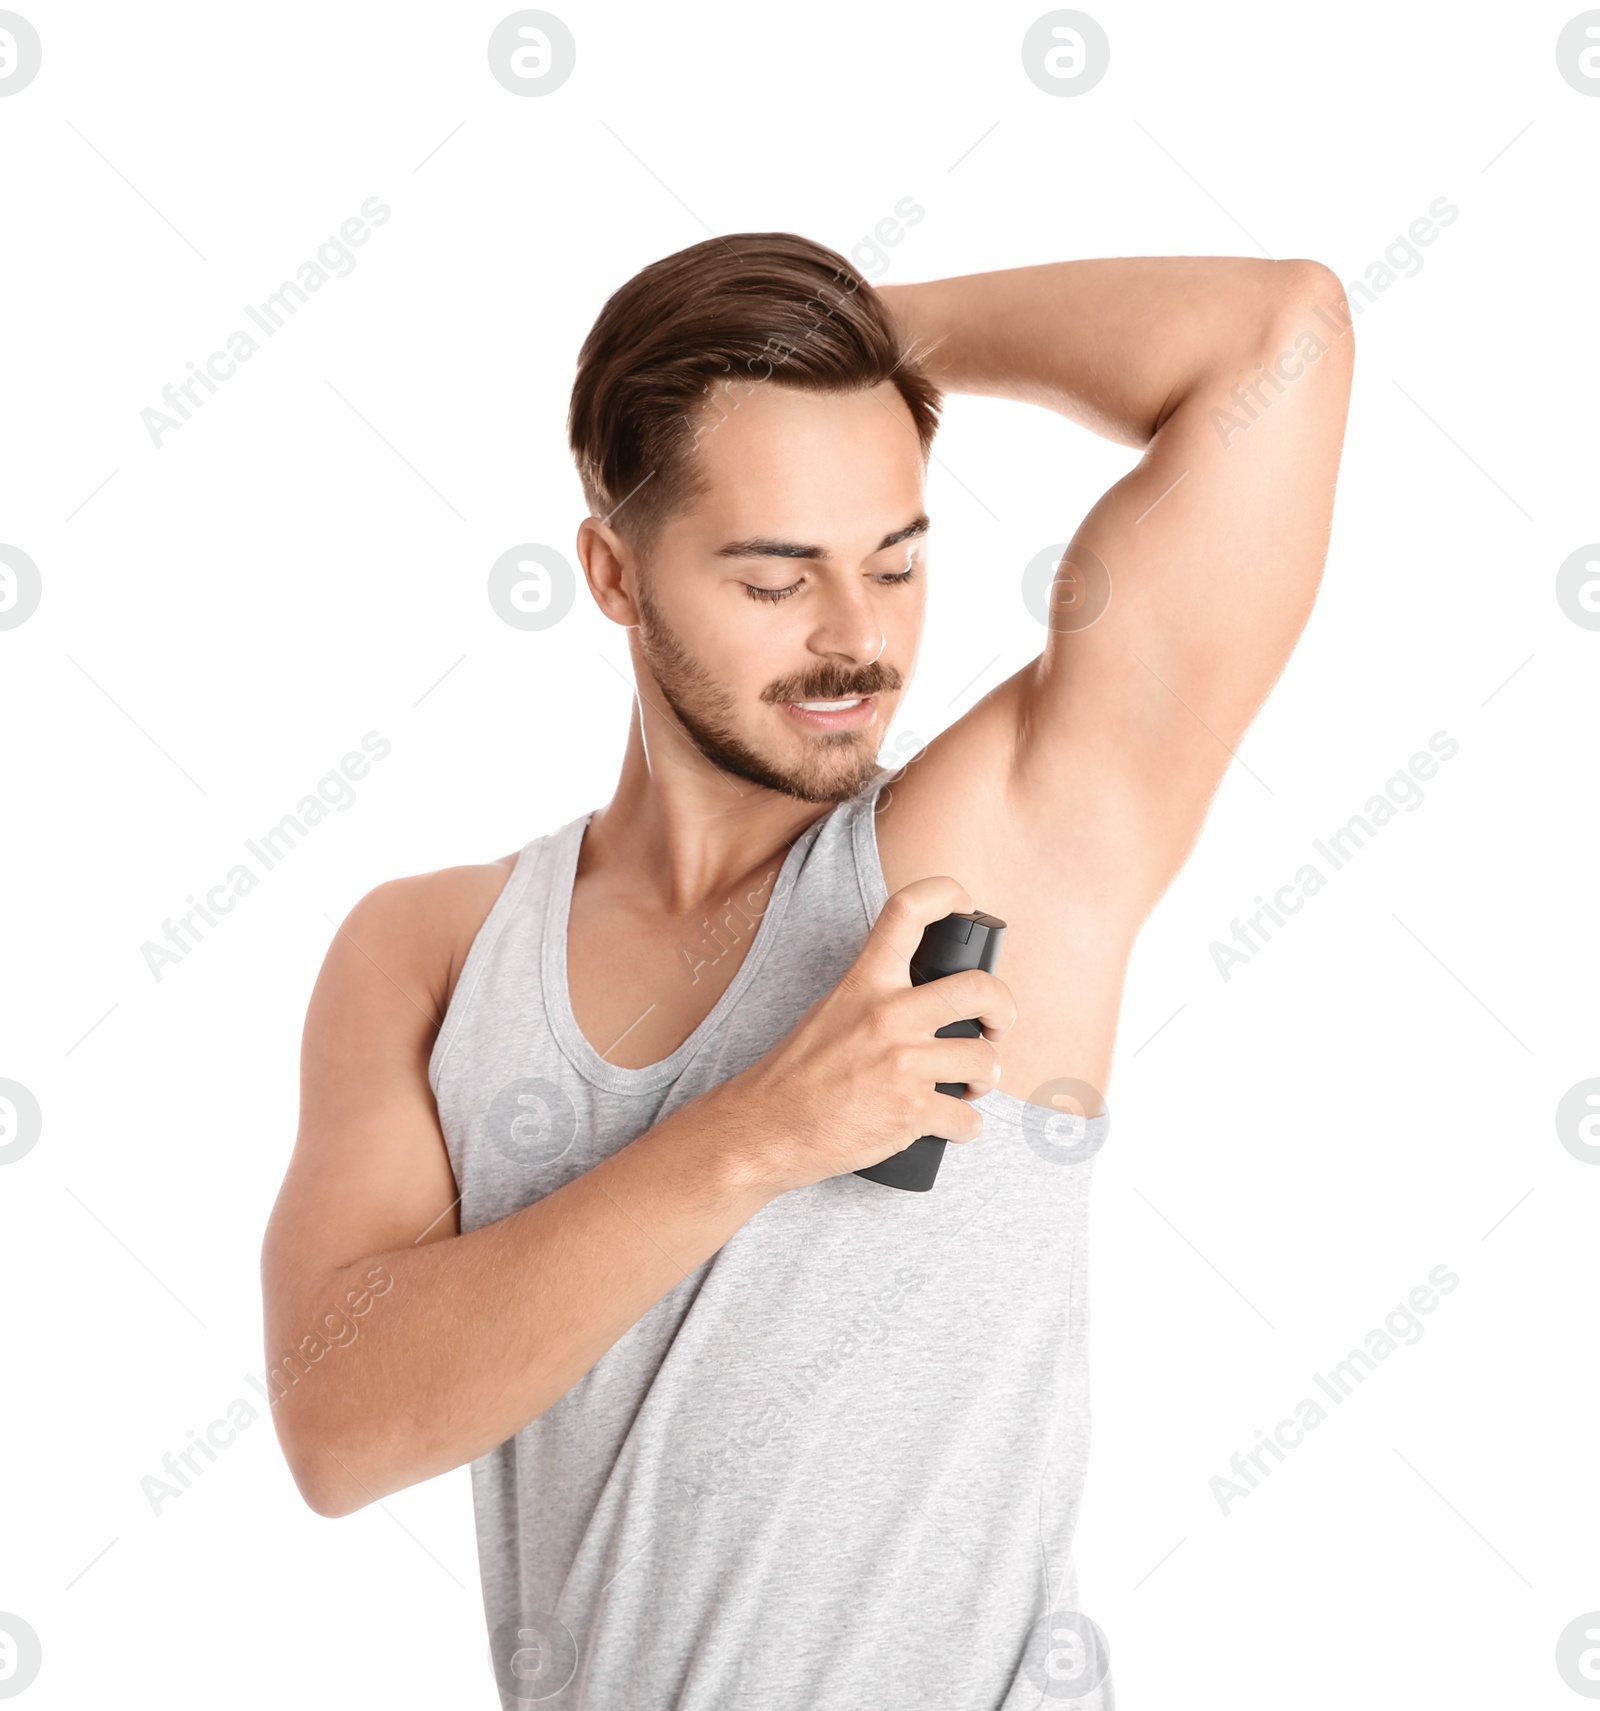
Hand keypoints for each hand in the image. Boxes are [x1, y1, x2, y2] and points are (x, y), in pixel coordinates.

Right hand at [707, 877, 1015, 1193]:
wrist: (767, 1128)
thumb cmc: (796, 1074)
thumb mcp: (830, 1010)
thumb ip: (874, 995)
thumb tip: (923, 996)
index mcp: (866, 983)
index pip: (908, 911)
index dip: (947, 894)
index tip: (965, 904)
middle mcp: (888, 1015)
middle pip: (981, 989)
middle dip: (1004, 1010)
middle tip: (996, 1027)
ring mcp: (902, 1063)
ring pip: (985, 1061)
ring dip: (985, 1078)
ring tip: (969, 1086)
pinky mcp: (910, 1111)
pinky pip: (968, 1118)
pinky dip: (966, 1126)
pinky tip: (950, 1124)